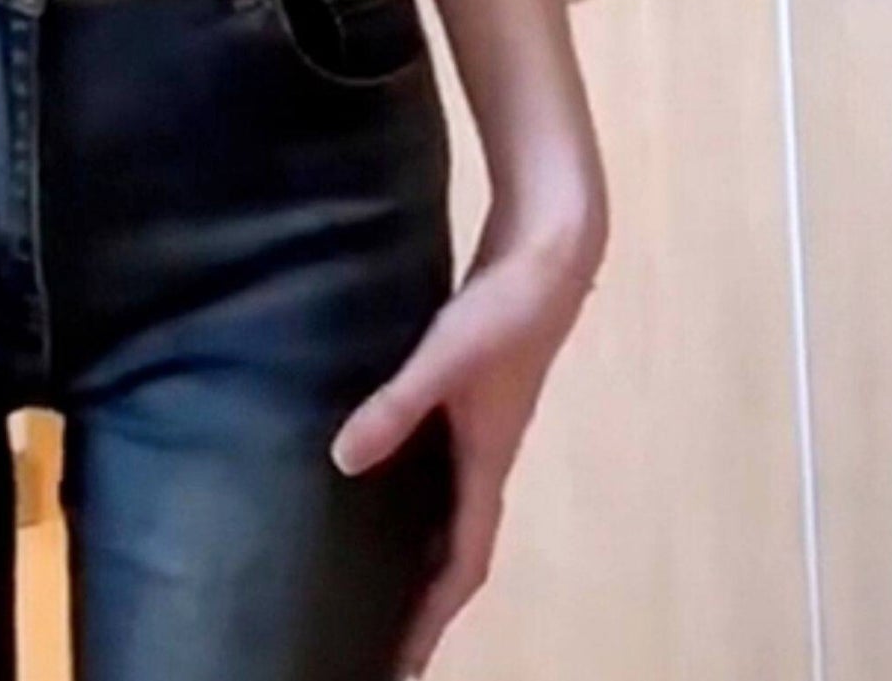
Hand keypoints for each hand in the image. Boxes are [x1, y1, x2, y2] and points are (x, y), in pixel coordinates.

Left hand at [329, 205, 604, 678]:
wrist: (549, 251)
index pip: (462, 565)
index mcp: (487, 466)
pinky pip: (434, 466)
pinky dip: (408, 489)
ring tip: (364, 571)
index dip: (431, 617)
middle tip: (373, 633)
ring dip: (413, 545)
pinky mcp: (465, 395)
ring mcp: (477, 428)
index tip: (400, 664)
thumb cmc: (505, 309)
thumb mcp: (446, 357)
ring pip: (444, 508)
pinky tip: (369, 476)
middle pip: (452, 549)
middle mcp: (485, 459)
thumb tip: (343, 462)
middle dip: (419, 598)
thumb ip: (396, 405)